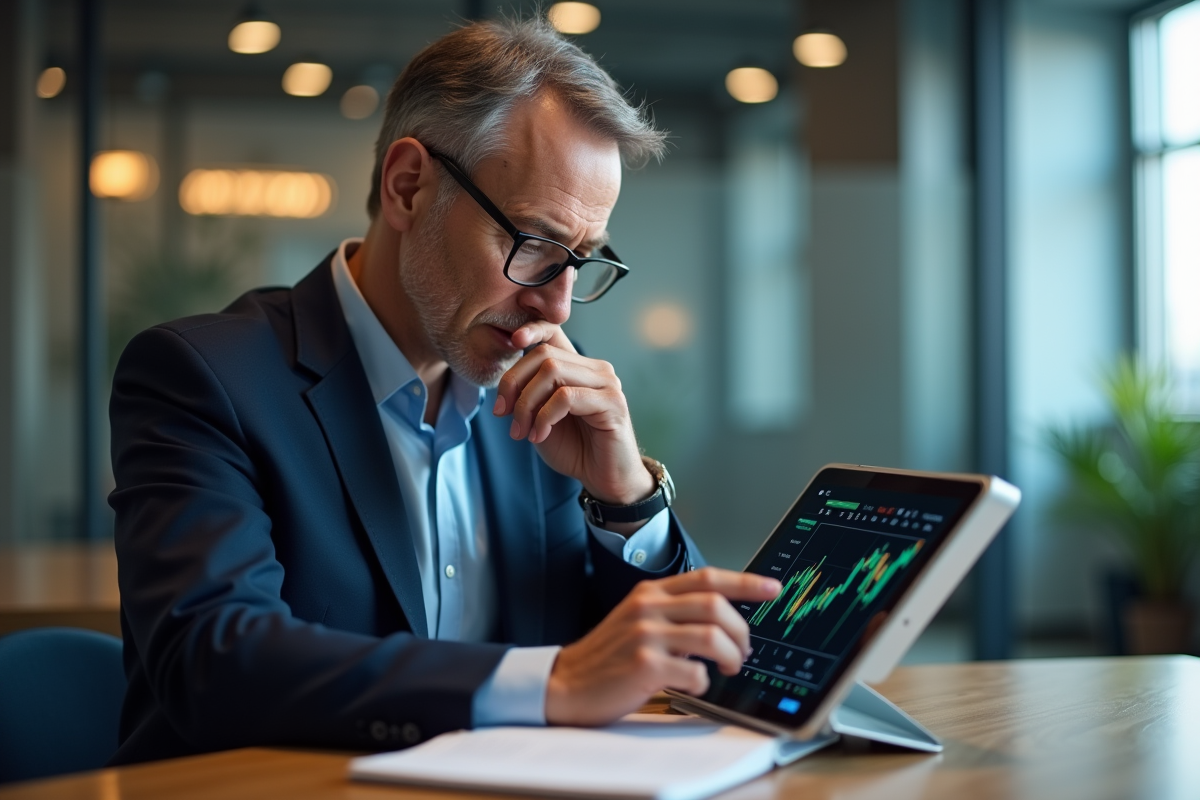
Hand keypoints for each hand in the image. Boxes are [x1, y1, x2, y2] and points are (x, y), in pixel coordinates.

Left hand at [493, 321, 652, 505]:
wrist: (604, 479)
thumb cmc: (574, 448)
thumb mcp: (541, 418)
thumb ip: (529, 395)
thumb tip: (504, 383)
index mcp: (578, 368)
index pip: (554, 332)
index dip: (531, 329)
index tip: (511, 342)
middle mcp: (595, 369)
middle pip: (543, 355)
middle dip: (514, 383)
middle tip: (503, 414)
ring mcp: (606, 383)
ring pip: (552, 372)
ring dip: (526, 403)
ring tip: (521, 430)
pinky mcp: (612, 402)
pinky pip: (566, 397)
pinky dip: (544, 416)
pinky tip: (539, 435)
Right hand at [544, 567, 781, 726]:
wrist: (564, 682)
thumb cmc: (608, 657)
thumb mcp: (637, 620)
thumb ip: (673, 611)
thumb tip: (723, 616)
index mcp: (650, 593)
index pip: (707, 577)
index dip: (745, 582)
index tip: (773, 587)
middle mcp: (648, 607)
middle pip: (716, 605)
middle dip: (743, 631)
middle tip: (744, 651)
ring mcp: (645, 635)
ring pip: (712, 636)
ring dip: (732, 656)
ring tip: (729, 668)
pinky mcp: (643, 665)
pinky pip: (695, 673)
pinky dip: (704, 683)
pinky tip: (693, 686)